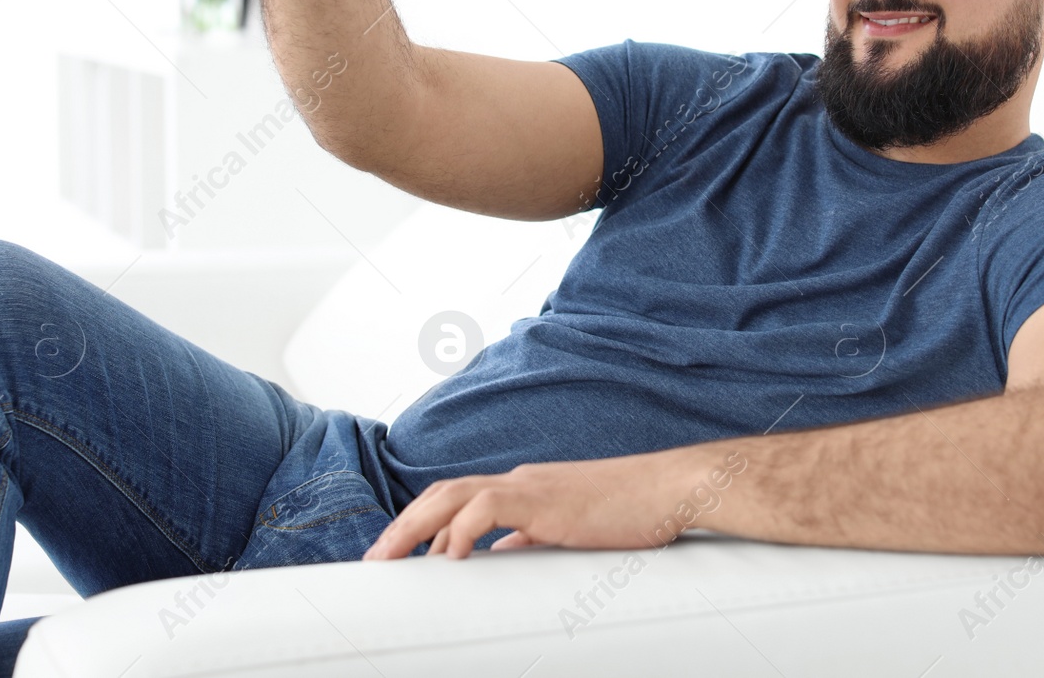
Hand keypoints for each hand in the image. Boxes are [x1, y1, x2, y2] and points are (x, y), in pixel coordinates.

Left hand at [363, 447, 721, 560]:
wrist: (670, 490)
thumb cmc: (631, 513)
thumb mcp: (570, 531)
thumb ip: (533, 540)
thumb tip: (501, 558)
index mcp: (522, 489)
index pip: (457, 500)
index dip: (420, 524)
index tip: (395, 555)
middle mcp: (518, 480)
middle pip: (442, 494)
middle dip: (402, 527)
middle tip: (373, 561)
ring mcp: (530, 486)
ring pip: (453, 495)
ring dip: (415, 526)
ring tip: (388, 558)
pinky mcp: (545, 498)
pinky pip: (488, 507)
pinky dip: (461, 529)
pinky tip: (446, 555)